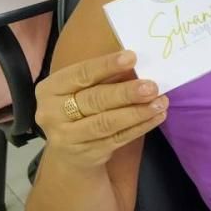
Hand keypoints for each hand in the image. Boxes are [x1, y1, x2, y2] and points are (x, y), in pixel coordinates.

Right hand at [35, 50, 167, 169]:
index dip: (106, 65)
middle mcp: (53, 114)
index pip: (80, 74)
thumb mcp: (82, 89)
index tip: (132, 57)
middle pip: (94, 100)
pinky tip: (156, 116)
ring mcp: (68, 138)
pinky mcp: (88, 154)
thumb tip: (137, 63)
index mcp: (50, 89)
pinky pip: (118, 138)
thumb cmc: (79, 108)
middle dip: (126, 93)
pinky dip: (140, 126)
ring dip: (138, 112)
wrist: (68, 153)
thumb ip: (104, 77)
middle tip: (151, 86)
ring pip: (107, 123)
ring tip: (160, 102)